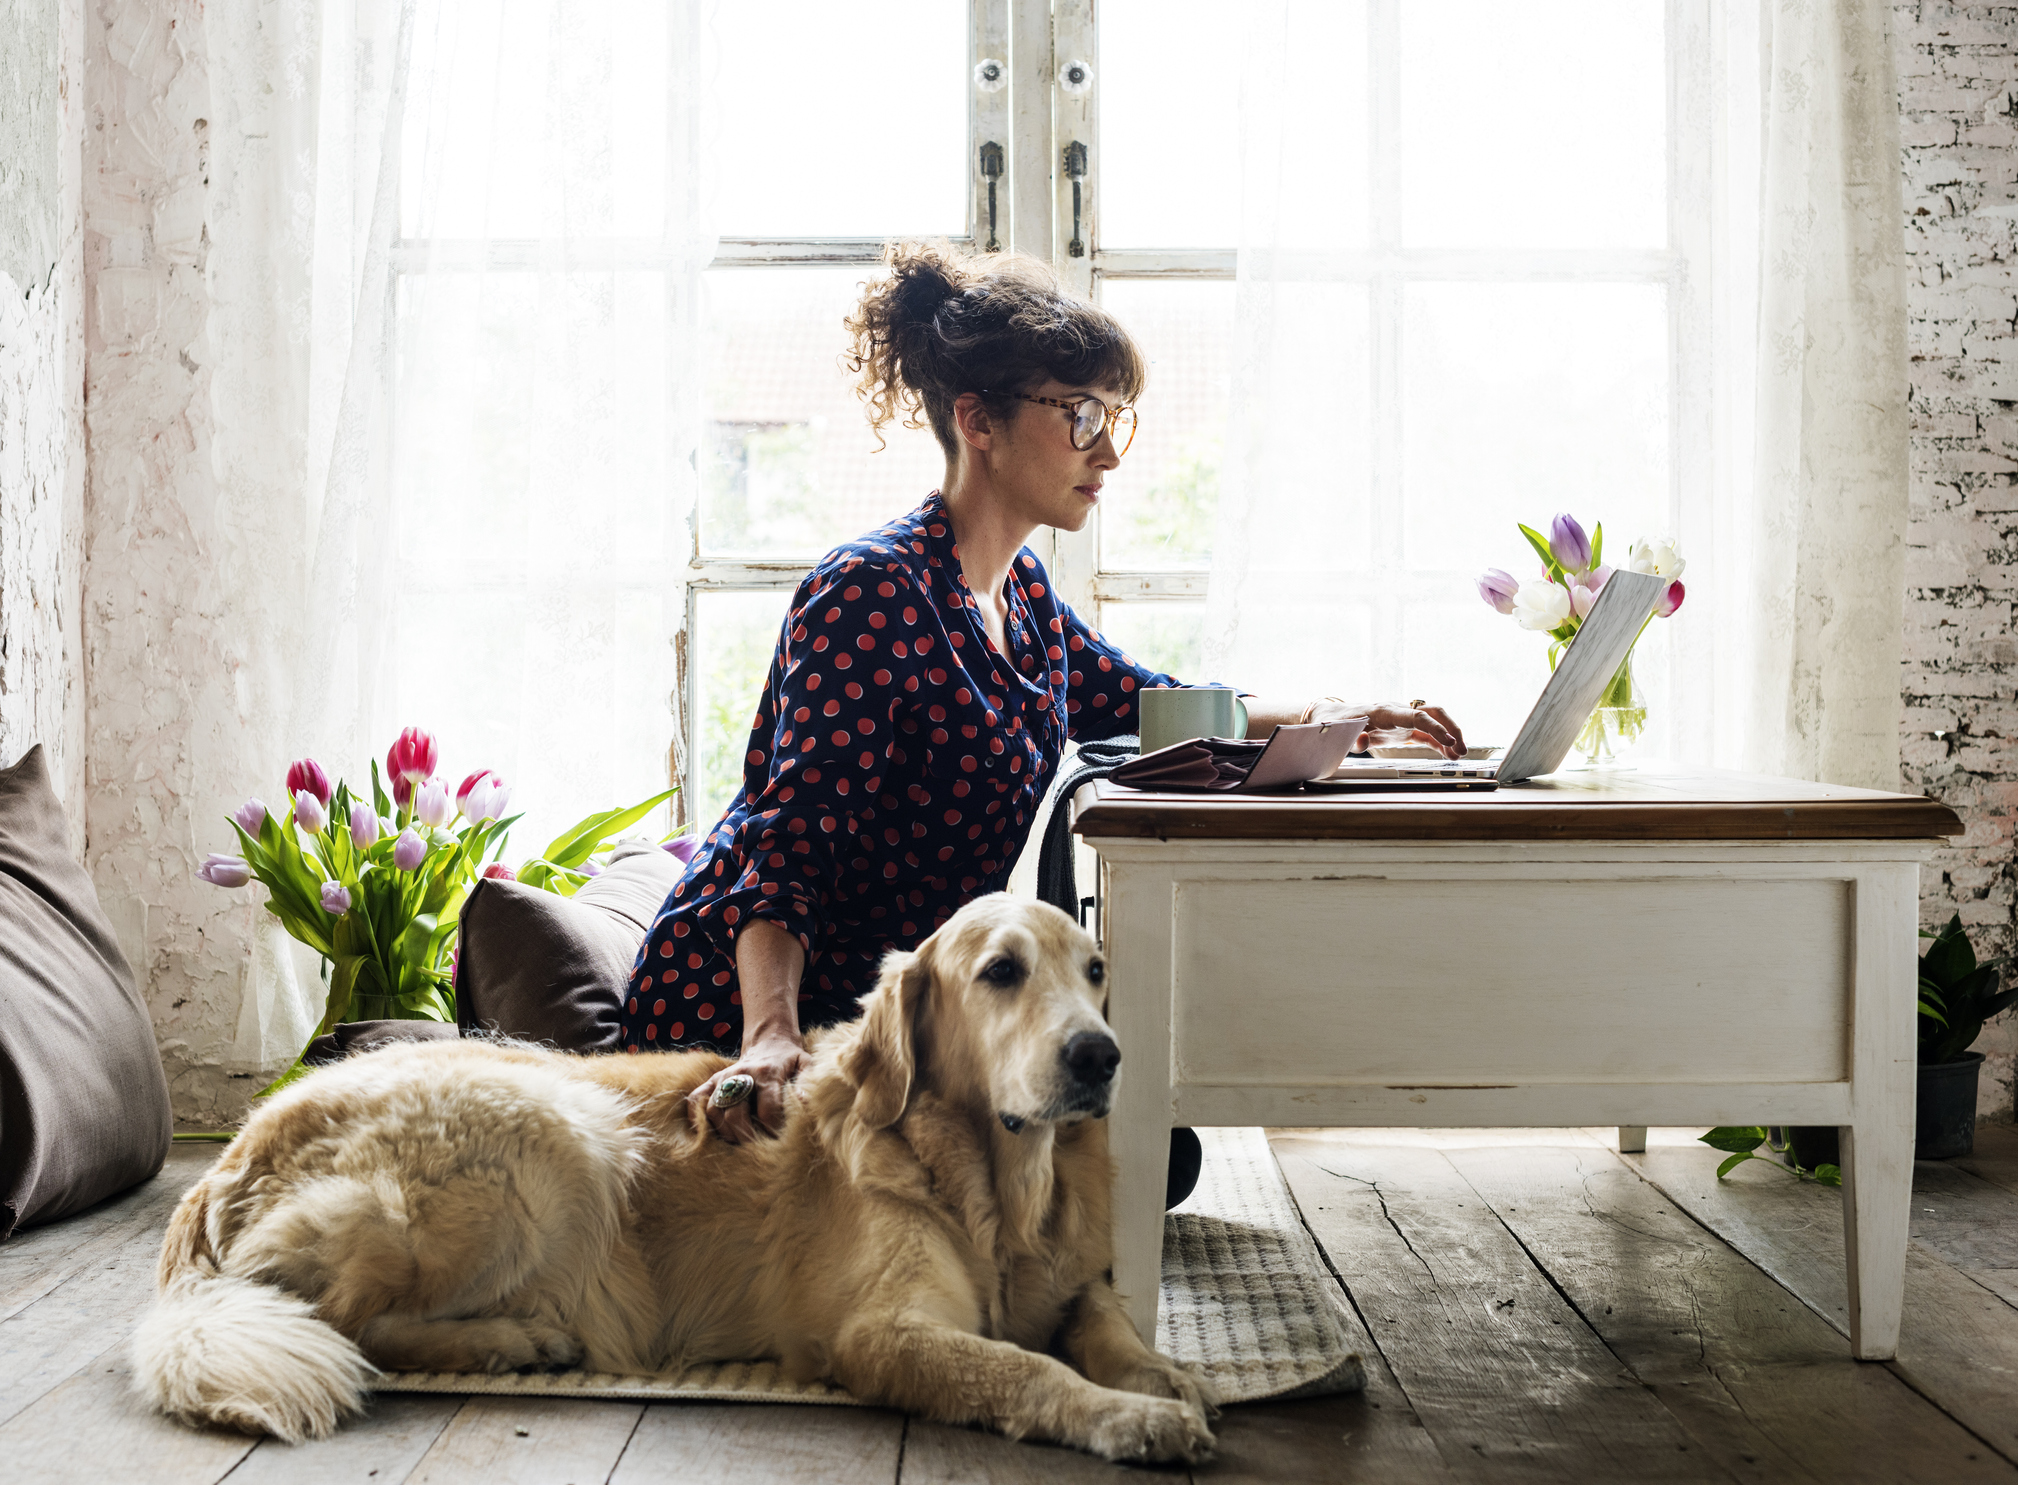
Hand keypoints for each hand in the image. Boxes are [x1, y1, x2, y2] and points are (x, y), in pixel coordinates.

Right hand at [689, 1032, 806, 1143]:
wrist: (770, 1042)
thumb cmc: (790, 1060)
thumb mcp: (806, 1065)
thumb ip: (806, 1084)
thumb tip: (805, 1105)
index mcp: (768, 1073)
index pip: (767, 1109)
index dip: (773, 1130)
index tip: (780, 1142)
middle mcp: (741, 1074)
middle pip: (736, 1113)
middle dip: (746, 1137)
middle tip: (757, 1150)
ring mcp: (723, 1077)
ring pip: (714, 1111)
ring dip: (726, 1132)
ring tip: (739, 1141)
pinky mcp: (711, 1080)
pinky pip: (696, 1100)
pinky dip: (698, 1117)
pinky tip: (713, 1131)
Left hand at [1314, 700, 1465, 758]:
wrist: (1334, 715)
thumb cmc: (1336, 723)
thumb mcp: (1338, 733)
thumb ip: (1352, 739)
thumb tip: (1363, 742)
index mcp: (1384, 711)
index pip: (1416, 716)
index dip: (1435, 727)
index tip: (1449, 741)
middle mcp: (1397, 711)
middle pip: (1433, 712)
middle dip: (1451, 728)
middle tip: (1462, 749)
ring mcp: (1402, 719)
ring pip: (1434, 720)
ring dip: (1450, 735)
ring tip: (1461, 755)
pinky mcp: (1403, 729)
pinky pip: (1426, 734)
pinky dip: (1439, 743)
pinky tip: (1450, 755)